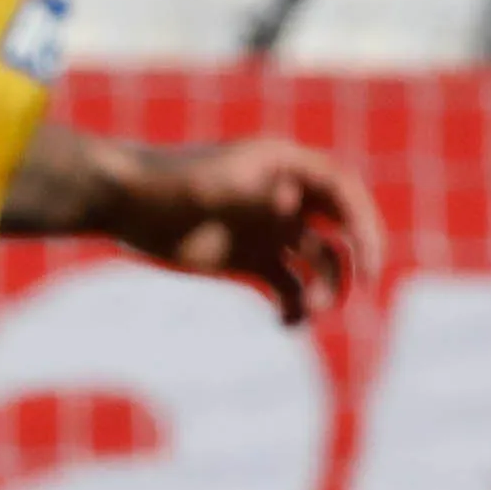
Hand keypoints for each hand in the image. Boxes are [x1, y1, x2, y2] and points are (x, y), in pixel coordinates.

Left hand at [92, 138, 382, 324]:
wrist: (121, 203)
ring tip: (309, 311)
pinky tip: (285, 323)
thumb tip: (289, 202)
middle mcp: (283, 197)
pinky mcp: (249, 258)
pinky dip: (294, 307)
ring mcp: (268, 228)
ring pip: (319, 261)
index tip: (369, 261)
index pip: (341, 191)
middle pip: (342, 225)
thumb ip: (249, 194)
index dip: (364, 224)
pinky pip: (288, 285)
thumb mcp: (208, 187)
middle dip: (358, 256)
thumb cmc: (163, 185)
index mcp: (281, 166)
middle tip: (362, 288)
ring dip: (325, 288)